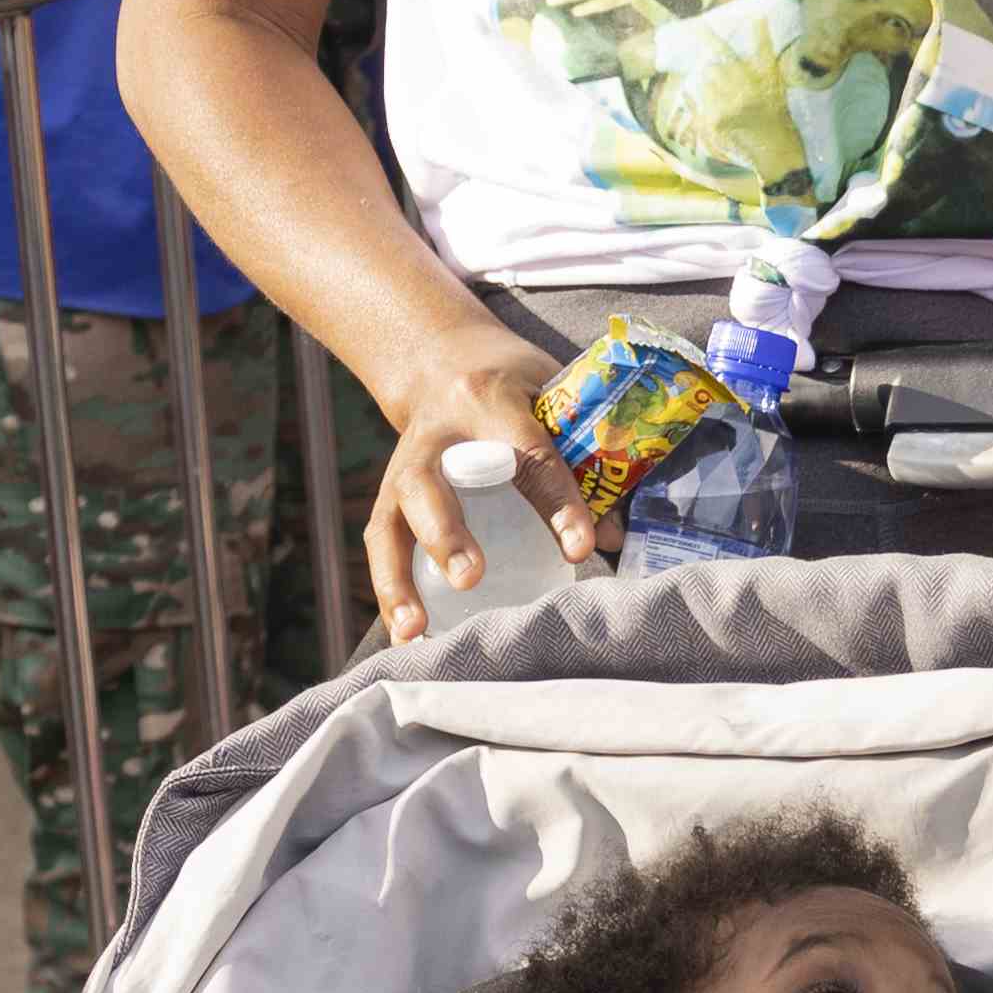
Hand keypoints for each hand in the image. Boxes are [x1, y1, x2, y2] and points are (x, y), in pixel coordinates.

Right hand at [368, 332, 599, 643]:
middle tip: (471, 577)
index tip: (581, 549)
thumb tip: (611, 536)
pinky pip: (381, 543)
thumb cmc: (512, 384)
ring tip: (415, 628)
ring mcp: (403, 465)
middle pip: (429, 484)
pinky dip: (389, 591)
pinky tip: (405, 635)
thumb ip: (581, 455)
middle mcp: (435, 434)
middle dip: (446, 533)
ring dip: (399, 579)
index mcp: (488, 400)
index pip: (527, 454)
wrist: (438, 356)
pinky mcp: (387, 494)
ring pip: (390, 521)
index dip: (556, 502)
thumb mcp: (551, 396)